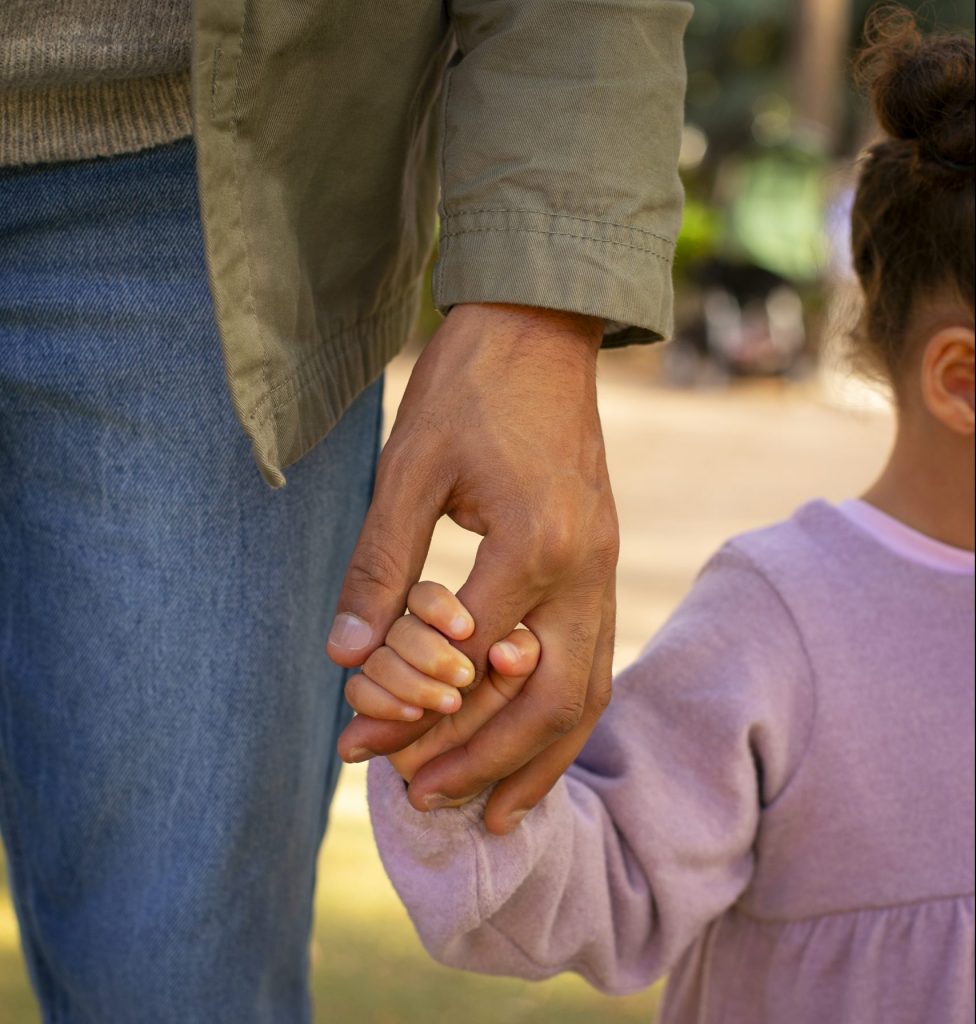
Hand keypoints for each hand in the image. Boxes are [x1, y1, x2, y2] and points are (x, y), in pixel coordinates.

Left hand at [329, 302, 617, 833]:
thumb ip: (381, 566)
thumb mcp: (408, 469)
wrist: (541, 333)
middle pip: (545, 700)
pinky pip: (592, 659)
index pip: (467, 663)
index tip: (360, 744)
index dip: (412, 710)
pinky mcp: (603, 563)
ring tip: (496, 812)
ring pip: (585, 692)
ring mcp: (605, 569)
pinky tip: (532, 738)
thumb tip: (347, 656)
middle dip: (482, 760)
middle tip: (422, 801)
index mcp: (533, 546)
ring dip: (537, 757)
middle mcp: (585, 570)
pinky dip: (560, 713)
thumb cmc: (470, 390)